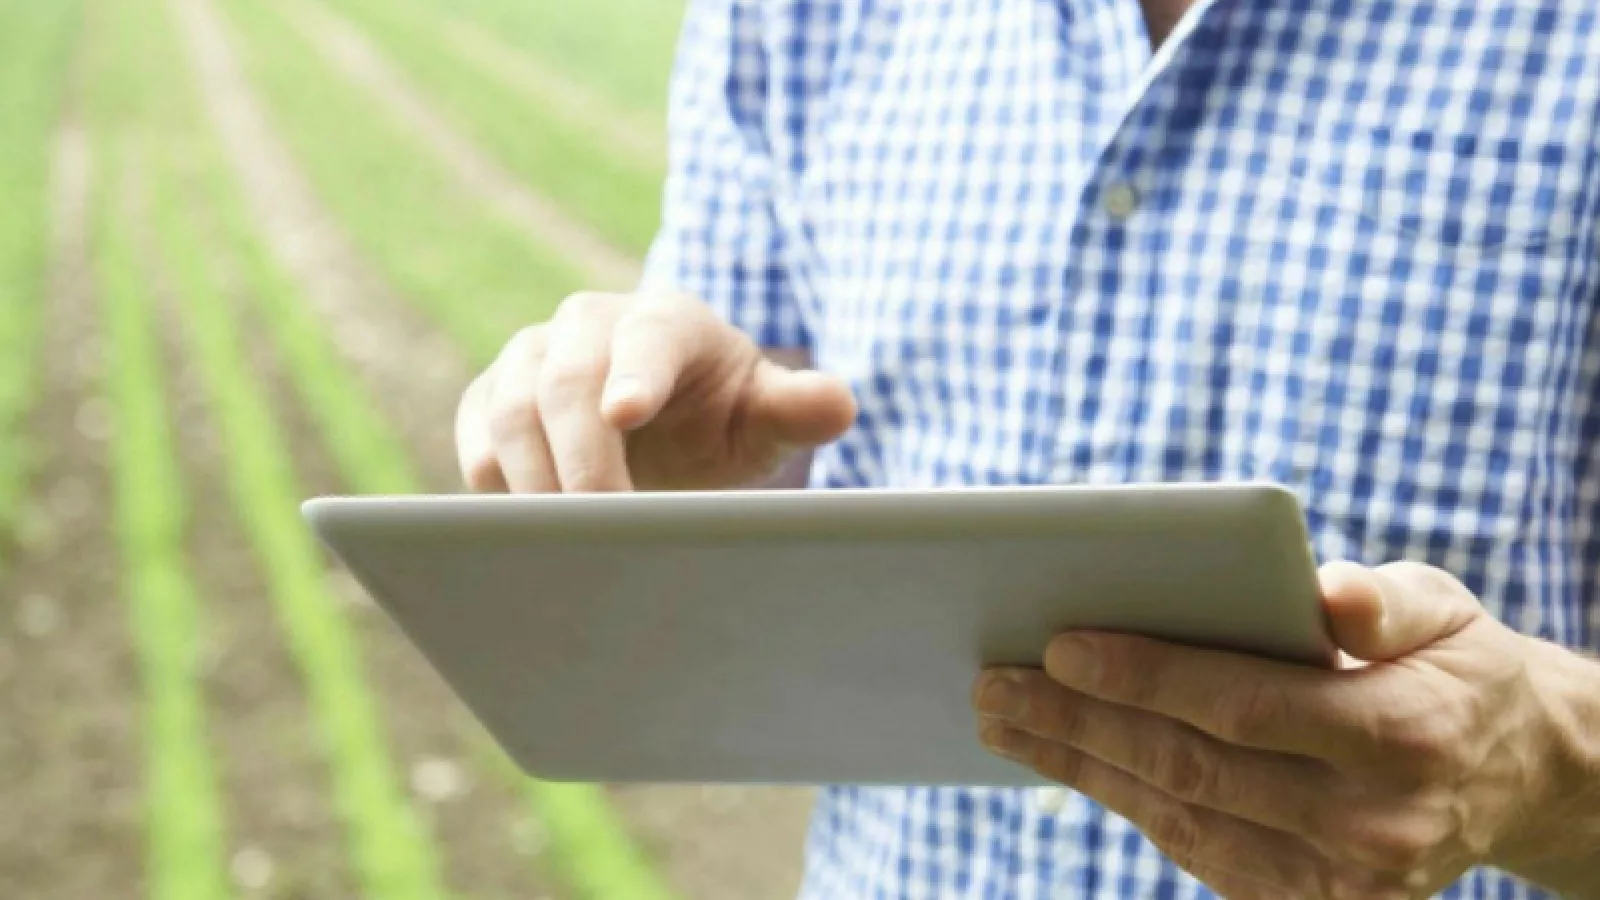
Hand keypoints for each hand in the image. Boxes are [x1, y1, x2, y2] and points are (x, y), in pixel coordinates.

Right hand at [455, 291, 854, 491]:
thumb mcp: (764, 417)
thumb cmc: (720, 418)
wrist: (664, 423)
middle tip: (602, 522)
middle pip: (564, 380)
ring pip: (508, 409)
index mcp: (664, 320)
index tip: (625, 414)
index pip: (646, 339)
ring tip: (566, 539)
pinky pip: (475, 436)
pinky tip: (527, 527)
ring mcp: (530, 356)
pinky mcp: (489, 397)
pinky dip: (493, 484)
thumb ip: (797, 408)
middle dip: (580, 457)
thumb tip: (839, 404)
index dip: (634, 374)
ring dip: (533, 479)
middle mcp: (588, 325)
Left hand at [973, 561, 1599, 898]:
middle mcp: (1371, 824)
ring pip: (1181, 819)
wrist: (1517, 775)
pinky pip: (1199, 852)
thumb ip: (1384, 602)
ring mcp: (1341, 881)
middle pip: (1192, 768)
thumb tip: (1325, 594)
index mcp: (1400, 735)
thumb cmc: (1455, 668)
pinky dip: (1127, 802)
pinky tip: (1070, 760)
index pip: (1244, 705)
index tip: (1058, 643)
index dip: (1145, 676)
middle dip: (1080, 723)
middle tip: (994, 682)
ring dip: (1080, 767)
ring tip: (1005, 719)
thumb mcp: (1445, 612)